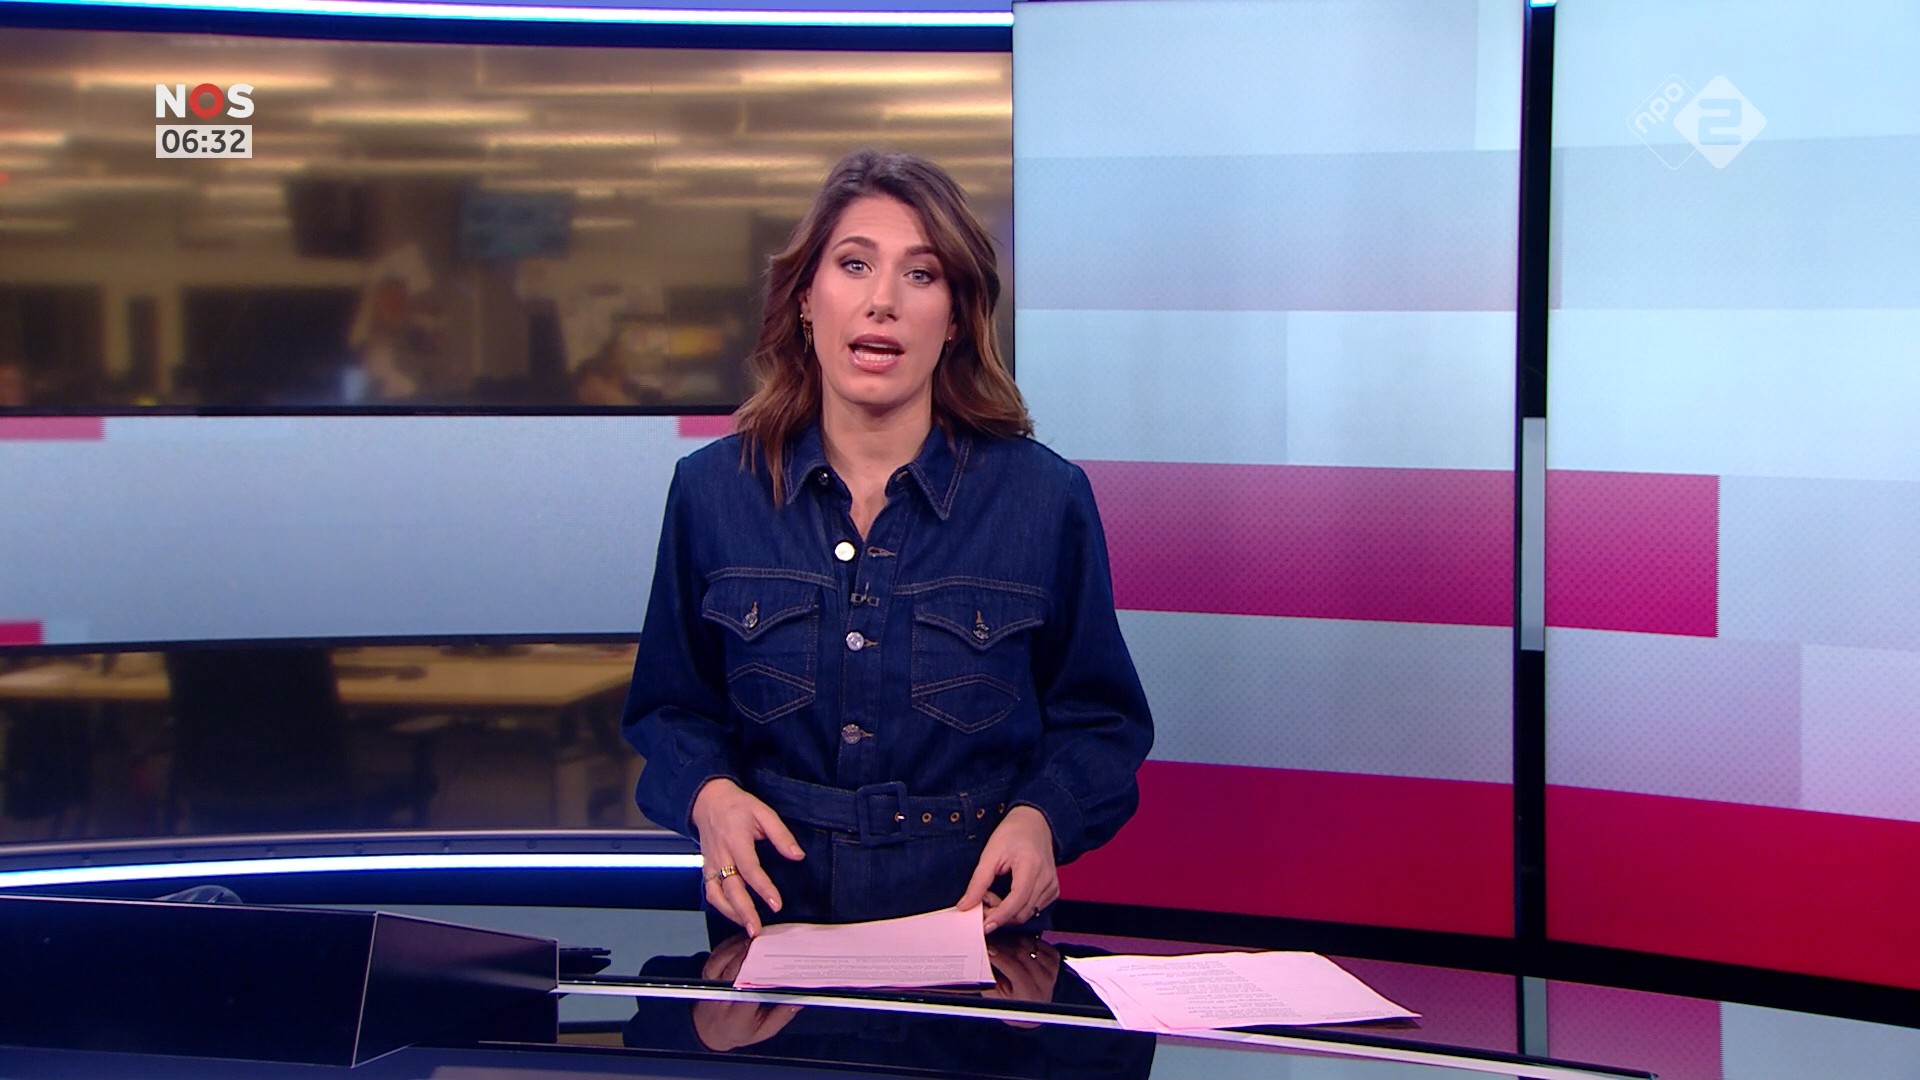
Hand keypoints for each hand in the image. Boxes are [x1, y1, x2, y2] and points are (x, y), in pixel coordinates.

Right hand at [691, 778, 804, 935]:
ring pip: (716, 895)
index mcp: (735, 839)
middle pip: (730, 888)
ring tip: (748, 927)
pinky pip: (711, 892)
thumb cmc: (737, 806)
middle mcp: (721, 855)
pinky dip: (722, 907)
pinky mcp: (707, 869)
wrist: (708, 800)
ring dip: (731, 913)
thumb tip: (797, 855)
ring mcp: (711, 863)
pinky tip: (736, 915)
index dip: (763, 888)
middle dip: (743, 911)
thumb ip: (781, 835)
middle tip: (756, 929)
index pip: (750, 869)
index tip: (776, 904)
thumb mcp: (763, 812)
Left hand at [692, 932, 803, 1050]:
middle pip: (735, 972)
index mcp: (737, 1016)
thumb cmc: (739, 1030)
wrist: (710, 1030)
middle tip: (770, 946)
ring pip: (725, 959)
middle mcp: (721, 998)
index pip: (748, 994)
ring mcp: (712, 983)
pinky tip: (746, 939)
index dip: (762, 978)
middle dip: (752, 957)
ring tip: (760, 940)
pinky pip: (718, 952)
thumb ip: (783, 1015)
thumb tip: (799, 997)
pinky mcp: (708, 972)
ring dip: (742, 946)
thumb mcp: (765, 1030)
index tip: (778, 968)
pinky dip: (732, 943)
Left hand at [956, 805, 1058, 933]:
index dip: (1000, 916)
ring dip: (1007, 912)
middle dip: (999, 914)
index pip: (1017, 900)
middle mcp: (1047, 878)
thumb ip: (978, 882)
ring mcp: (1052, 886)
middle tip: (983, 899)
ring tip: (994, 893)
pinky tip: (1008, 895)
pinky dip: (1017, 908)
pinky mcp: (1053, 891)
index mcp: (1032, 866)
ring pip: (1027, 914)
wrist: (1035, 823)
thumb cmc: (1013, 833)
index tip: (984, 925)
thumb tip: (965, 906)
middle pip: (1022, 912)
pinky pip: (1033, 909)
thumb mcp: (990, 853)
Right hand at [983, 935, 1061, 1024]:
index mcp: (1029, 994)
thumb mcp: (994, 997)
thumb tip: (978, 960)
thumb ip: (987, 979)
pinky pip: (1037, 941)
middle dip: (1002, 943)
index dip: (999, 956)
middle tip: (989, 940)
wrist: (1030, 1007)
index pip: (1014, 968)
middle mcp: (1044, 981)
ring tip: (999, 941)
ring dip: (1012, 939)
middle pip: (1022, 953)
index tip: (986, 948)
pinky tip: (1014, 944)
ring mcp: (1051, 969)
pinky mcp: (1054, 959)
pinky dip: (1024, 939)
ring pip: (1029, 944)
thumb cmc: (1010, 1003)